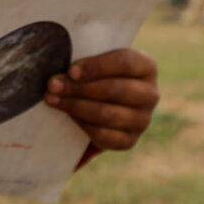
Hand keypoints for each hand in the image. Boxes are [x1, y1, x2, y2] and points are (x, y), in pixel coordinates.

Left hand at [44, 48, 159, 149]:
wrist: (105, 101)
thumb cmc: (98, 74)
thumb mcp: (98, 62)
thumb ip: (87, 63)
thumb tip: (65, 70)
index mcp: (146, 67)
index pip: (124, 63)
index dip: (96, 66)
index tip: (71, 71)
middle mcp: (150, 94)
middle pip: (115, 90)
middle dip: (79, 88)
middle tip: (53, 86)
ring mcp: (143, 120)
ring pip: (108, 114)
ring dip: (76, 107)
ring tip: (53, 100)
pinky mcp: (130, 141)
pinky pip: (105, 136)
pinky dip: (84, 126)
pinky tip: (68, 116)